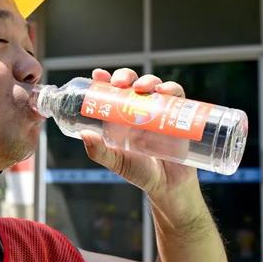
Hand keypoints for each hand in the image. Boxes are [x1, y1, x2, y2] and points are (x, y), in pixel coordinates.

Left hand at [80, 68, 204, 225]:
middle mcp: (139, 109)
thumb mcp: (117, 162)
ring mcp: (158, 109)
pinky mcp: (178, 114)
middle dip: (125, 76)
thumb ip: (100, 151)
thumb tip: (84, 134)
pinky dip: (171, 89)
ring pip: (153, 84)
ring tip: (142, 88)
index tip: (98, 75)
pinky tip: (164, 92)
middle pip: (131, 82)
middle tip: (119, 83)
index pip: (111, 91)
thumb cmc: (141, 172)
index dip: (104, 79)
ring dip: (147, 80)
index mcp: (120, 116)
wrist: (169, 186)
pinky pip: (176, 95)